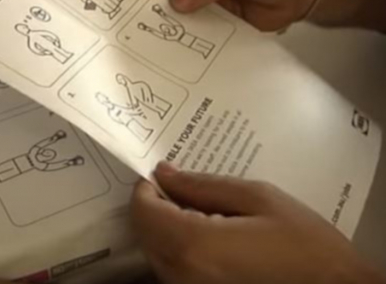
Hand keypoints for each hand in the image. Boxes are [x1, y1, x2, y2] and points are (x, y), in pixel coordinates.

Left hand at [131, 162, 384, 283]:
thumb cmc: (305, 246)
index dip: (147, 186)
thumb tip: (165, 173)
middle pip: (144, 231)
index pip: (143, 210)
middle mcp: (181, 273)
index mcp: (194, 245)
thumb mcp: (259, 199)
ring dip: (166, 226)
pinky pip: (172, 268)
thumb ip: (203, 185)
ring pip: (155, 251)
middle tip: (186, 188)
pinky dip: (179, 247)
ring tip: (202, 210)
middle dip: (157, 205)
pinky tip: (209, 235)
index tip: (165, 174)